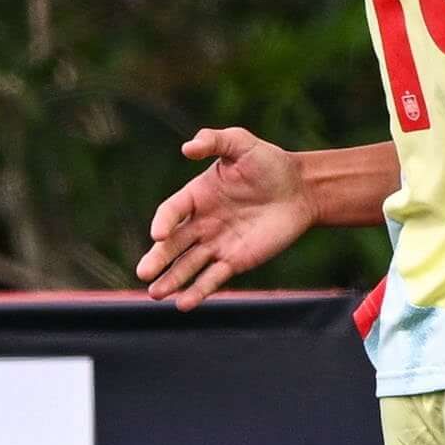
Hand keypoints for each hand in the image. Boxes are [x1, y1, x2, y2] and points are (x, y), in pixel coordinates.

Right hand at [136, 127, 316, 309]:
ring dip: (172, 279)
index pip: (171, 211)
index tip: (158, 234)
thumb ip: (214, 140)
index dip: (163, 222)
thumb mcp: (241, 143)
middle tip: (143, 274)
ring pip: (188, 265)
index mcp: (195, 196)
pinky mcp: (236, 260)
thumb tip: (187, 148)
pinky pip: (213, 278)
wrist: (301, 189)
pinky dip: (199, 291)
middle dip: (158, 259)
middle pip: (173, 244)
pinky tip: (184, 303)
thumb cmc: (269, 163)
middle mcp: (201, 222)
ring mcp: (217, 244)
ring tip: (155, 294)